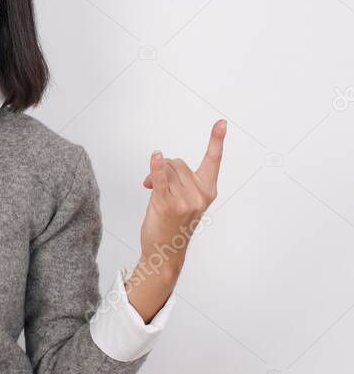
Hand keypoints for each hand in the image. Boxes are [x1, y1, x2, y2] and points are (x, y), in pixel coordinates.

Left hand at [138, 119, 226, 274]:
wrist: (165, 250)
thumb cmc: (173, 222)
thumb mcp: (184, 198)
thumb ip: (177, 177)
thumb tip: (159, 162)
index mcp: (208, 190)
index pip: (213, 160)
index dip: (216, 140)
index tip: (221, 123)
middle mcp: (200, 195)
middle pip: (178, 162)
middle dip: (164, 168)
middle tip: (158, 186)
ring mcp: (185, 201)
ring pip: (166, 169)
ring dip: (155, 175)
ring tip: (153, 192)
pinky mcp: (167, 205)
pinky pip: (160, 179)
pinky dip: (156, 167)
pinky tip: (155, 157)